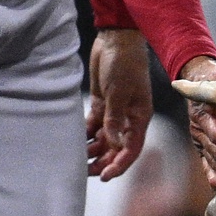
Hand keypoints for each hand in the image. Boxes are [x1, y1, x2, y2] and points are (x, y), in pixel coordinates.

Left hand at [85, 29, 151, 180]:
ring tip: (77, 159)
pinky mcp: (101, 104)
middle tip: (86, 172)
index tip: (105, 176)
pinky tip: (75, 141)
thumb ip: (114, 119)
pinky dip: (86, 134)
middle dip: (103, 161)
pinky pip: (94, 126)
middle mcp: (128, 118)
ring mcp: (114, 111)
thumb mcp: (118, 92)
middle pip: (116, 148)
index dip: (120, 164)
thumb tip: (113, 145)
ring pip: (104, 139)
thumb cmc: (124, 64)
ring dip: (92, 150)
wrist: (116, 40)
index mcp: (139, 117)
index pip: (132, 148)